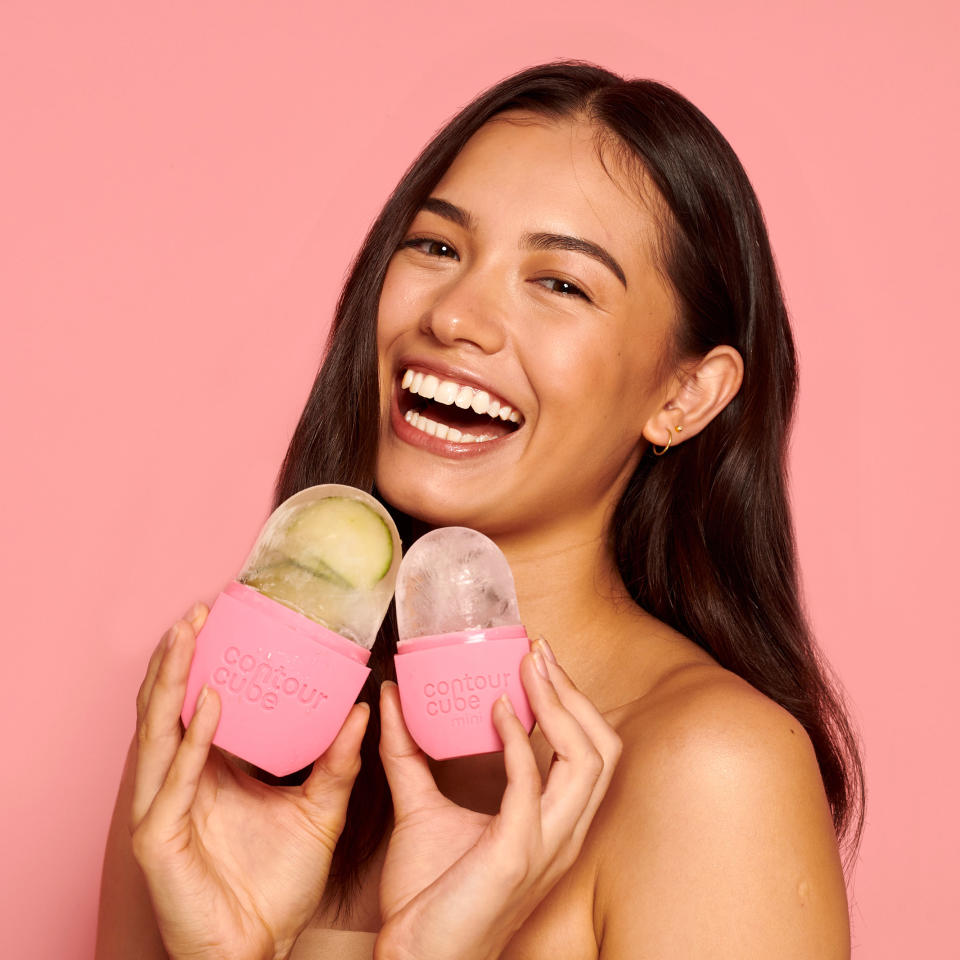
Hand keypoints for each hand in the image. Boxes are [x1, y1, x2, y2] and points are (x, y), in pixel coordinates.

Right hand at [130, 604, 367, 959]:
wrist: (261, 950)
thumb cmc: (279, 887)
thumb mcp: (319, 811)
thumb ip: (337, 762)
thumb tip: (363, 709)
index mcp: (210, 771)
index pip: (198, 703)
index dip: (203, 661)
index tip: (224, 617)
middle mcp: (181, 781)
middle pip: (170, 706)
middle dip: (180, 656)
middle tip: (200, 611)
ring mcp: (165, 807)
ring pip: (158, 730)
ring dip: (172, 679)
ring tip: (188, 634)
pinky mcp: (159, 838)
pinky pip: (176, 780)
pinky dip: (192, 739)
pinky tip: (209, 702)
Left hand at [375, 640, 621, 959]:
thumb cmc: (427, 896)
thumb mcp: (420, 808)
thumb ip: (409, 753)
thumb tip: (393, 695)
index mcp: (553, 822)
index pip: (590, 750)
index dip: (573, 700)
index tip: (540, 658)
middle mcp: (562, 832)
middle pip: (603, 746)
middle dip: (575, 692)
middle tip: (540, 651)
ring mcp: (545, 844)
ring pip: (588, 760)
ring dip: (560, 706)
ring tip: (530, 669)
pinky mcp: (516, 854)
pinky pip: (533, 785)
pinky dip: (520, 740)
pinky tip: (496, 710)